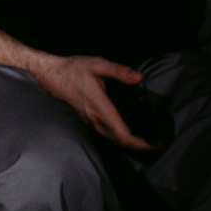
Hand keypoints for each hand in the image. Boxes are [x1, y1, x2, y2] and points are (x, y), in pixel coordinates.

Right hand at [31, 54, 152, 149]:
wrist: (52, 75)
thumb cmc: (73, 69)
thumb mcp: (97, 64)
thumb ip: (119, 71)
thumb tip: (139, 77)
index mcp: (100, 108)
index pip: (123, 135)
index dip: (141, 144)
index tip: (157, 143)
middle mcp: (95, 120)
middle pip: (121, 143)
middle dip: (141, 147)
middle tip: (159, 144)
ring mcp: (90, 122)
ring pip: (114, 141)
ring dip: (131, 144)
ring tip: (148, 140)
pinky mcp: (88, 121)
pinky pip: (107, 136)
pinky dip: (121, 139)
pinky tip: (130, 132)